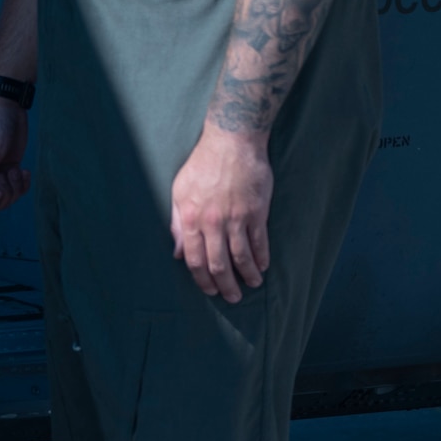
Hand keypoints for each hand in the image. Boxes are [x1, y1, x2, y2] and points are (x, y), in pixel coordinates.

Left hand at [170, 127, 272, 302]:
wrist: (231, 143)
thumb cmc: (202, 165)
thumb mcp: (179, 192)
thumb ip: (177, 223)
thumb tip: (177, 252)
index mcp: (191, 218)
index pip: (195, 259)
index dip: (202, 280)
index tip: (209, 290)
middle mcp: (213, 222)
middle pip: (218, 264)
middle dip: (225, 286)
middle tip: (232, 298)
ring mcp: (236, 218)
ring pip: (242, 257)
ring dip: (247, 276)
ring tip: (252, 285)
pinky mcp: (257, 212)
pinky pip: (260, 242)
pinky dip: (261, 258)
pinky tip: (262, 267)